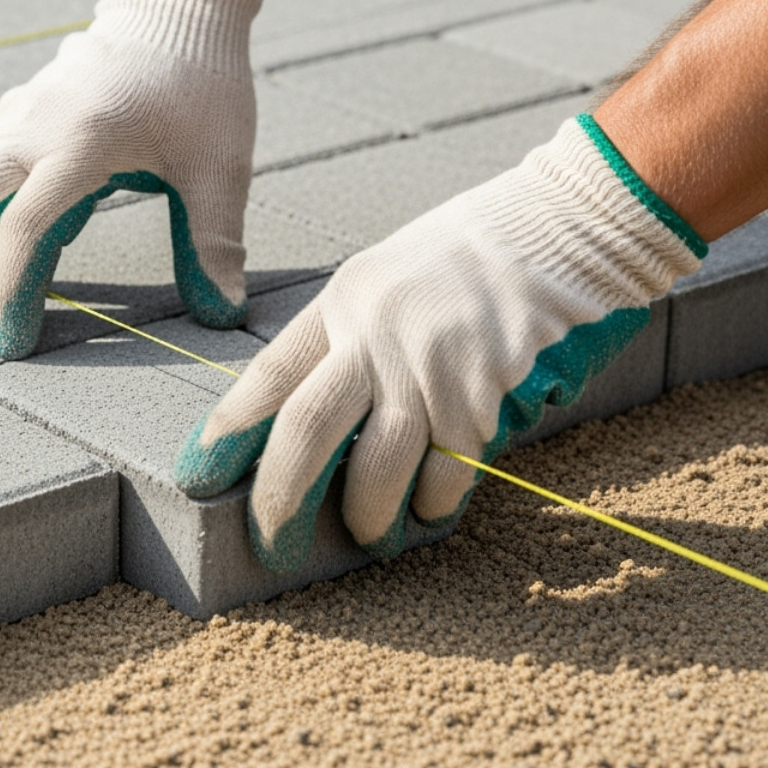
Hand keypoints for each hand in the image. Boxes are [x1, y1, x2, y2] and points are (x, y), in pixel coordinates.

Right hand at [0, 0, 262, 358]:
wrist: (173, 10)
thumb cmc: (201, 85)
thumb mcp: (219, 166)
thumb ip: (215, 240)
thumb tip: (224, 310)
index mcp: (81, 141)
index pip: (21, 227)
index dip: (8, 290)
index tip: (14, 339)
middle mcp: (31, 127)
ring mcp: (14, 118)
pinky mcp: (11, 117)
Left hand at [173, 116, 707, 571]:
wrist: (568, 224)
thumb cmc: (476, 256)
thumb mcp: (390, 279)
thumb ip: (352, 339)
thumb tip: (317, 420)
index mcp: (344, 301)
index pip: (268, 377)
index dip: (229, 434)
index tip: (199, 476)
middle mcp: (377, 333)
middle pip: (306, 430)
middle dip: (280, 498)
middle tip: (271, 544)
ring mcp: (432, 365)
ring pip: (377, 465)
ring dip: (366, 514)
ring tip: (368, 535)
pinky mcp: (487, 394)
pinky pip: (447, 470)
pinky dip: (435, 500)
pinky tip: (432, 508)